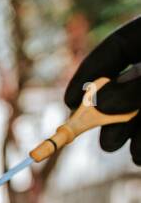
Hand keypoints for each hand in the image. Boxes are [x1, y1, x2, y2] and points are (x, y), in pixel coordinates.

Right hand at [65, 17, 140, 163]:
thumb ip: (136, 85)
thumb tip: (98, 102)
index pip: (118, 47)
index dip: (89, 73)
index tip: (68, 102)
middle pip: (126, 85)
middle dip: (106, 113)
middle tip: (92, 129)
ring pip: (138, 113)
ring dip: (126, 135)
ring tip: (134, 153)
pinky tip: (140, 155)